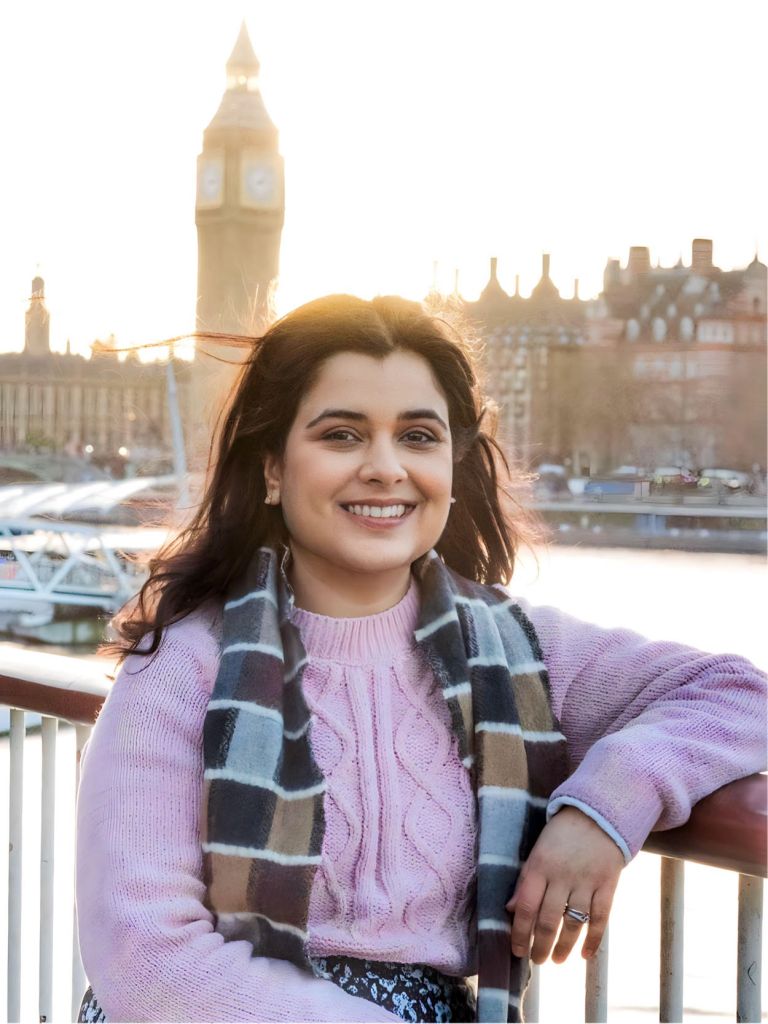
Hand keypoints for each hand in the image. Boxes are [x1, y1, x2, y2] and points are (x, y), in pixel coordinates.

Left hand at [505, 806, 624, 964]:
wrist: (598, 815)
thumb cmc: (561, 834)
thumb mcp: (537, 851)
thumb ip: (526, 879)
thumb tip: (511, 910)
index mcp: (539, 866)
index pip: (525, 906)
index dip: (520, 933)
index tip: (517, 950)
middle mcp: (561, 876)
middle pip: (548, 920)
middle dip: (541, 946)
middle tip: (537, 961)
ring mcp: (586, 881)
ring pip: (573, 923)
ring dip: (564, 947)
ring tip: (557, 960)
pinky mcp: (607, 885)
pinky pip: (601, 919)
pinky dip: (593, 940)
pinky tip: (585, 956)